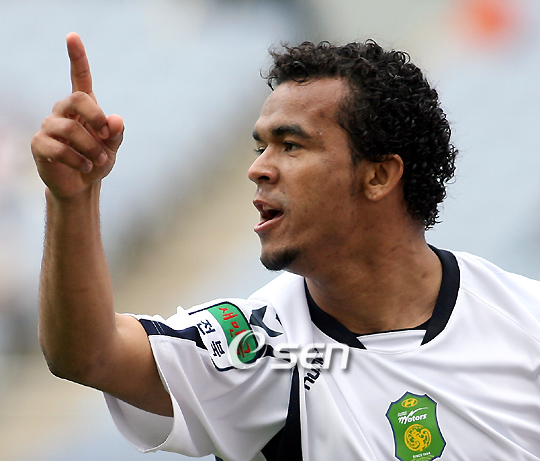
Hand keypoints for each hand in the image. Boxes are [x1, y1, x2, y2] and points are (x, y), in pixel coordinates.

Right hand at [31, 32, 123, 198]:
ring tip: (99, 161)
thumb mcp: (112, 147)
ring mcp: (49, 127)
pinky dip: (78, 160)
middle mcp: (63, 112)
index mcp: (83, 107)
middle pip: (77, 100)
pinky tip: (86, 168)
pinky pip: (58, 149)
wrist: (82, 185)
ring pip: (70, 129)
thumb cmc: (97, 160)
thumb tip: (116, 120)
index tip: (73, 36)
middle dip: (96, 118)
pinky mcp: (39, 145)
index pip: (79, 77)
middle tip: (108, 136)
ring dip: (91, 148)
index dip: (77, 57)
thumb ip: (116, 133)